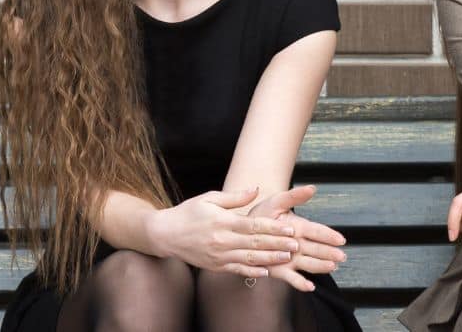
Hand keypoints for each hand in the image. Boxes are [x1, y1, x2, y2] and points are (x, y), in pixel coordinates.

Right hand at [147, 188, 298, 279]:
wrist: (165, 234)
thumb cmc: (188, 213)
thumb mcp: (209, 198)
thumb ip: (234, 196)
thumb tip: (256, 190)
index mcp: (223, 222)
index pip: (253, 225)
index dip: (273, 228)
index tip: (289, 228)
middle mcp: (222, 240)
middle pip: (255, 242)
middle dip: (278, 244)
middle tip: (296, 244)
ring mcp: (219, 255)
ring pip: (249, 258)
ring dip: (270, 258)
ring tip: (288, 257)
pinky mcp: (216, 266)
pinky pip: (237, 269)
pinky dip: (253, 271)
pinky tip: (267, 271)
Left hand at [249, 185, 347, 291]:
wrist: (246, 231)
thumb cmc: (263, 215)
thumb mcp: (277, 201)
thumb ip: (294, 196)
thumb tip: (312, 188)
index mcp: (299, 227)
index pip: (317, 231)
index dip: (329, 235)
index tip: (340, 239)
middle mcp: (298, 244)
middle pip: (317, 249)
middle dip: (330, 252)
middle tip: (341, 256)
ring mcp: (292, 258)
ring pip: (309, 263)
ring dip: (321, 266)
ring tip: (331, 266)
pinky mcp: (282, 270)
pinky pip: (293, 278)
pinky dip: (301, 283)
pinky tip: (310, 286)